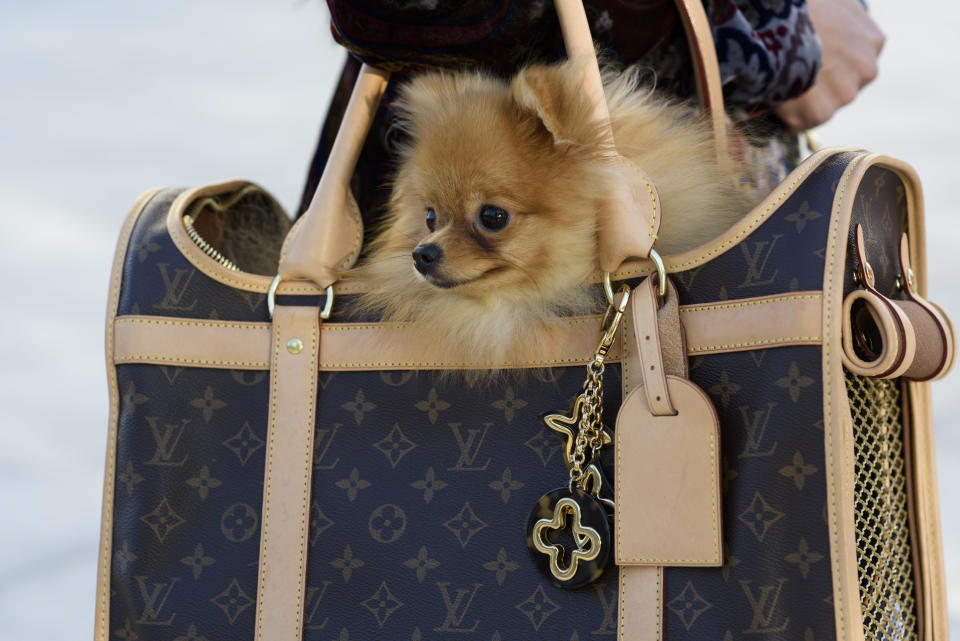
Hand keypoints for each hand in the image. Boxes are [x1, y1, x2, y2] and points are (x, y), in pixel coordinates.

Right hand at [774, 0, 884, 131]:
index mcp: (874, 41)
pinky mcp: (820, 114)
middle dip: (819, 85)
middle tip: (791, 72)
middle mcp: (867, 70)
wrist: (778, 24)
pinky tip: (771, 98)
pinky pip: (798, 122)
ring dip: (801, 102)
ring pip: (821, 106)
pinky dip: (783, 116)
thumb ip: (843, 18)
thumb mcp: (833, 2)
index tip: (810, 59)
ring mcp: (845, 94)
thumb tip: (827, 30)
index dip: (830, 63)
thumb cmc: (800, 8)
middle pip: (842, 87)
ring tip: (778, 84)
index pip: (856, 62)